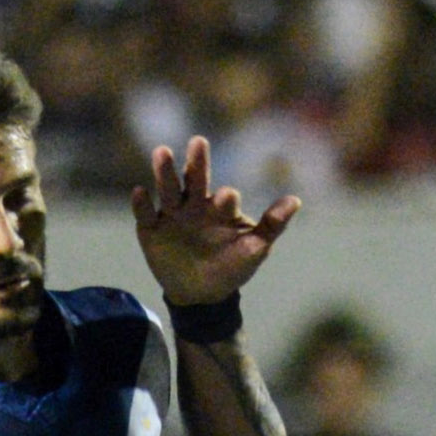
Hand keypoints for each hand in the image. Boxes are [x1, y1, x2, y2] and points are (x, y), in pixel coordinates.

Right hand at [132, 137, 299, 309]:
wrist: (202, 293)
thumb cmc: (232, 266)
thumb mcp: (254, 248)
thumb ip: (272, 225)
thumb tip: (296, 200)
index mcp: (220, 207)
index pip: (224, 197)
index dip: (227, 198)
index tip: (229, 196)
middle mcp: (195, 204)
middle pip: (195, 180)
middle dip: (197, 163)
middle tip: (200, 142)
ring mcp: (171, 214)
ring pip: (168, 189)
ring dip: (164, 172)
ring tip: (162, 152)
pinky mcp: (150, 228)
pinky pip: (145, 214)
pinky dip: (141, 204)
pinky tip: (140, 192)